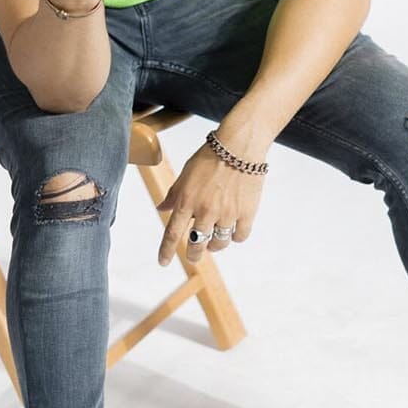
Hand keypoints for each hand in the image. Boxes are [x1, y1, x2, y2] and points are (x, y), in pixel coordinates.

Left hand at [156, 142, 265, 265]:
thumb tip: (161, 209)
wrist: (240, 145)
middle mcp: (205, 210)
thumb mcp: (186, 173)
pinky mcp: (246, 213)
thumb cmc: (210, 156)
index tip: (162, 263)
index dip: (166, 251)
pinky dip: (235, 236)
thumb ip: (174, 194)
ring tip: (215, 240)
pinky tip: (232, 230)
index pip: (172, 233)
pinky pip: (239, 236)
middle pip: (197, 244)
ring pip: (219, 243)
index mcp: (187, 200)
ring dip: (215, 245)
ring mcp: (227, 213)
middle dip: (194, 254)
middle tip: (194, 254)